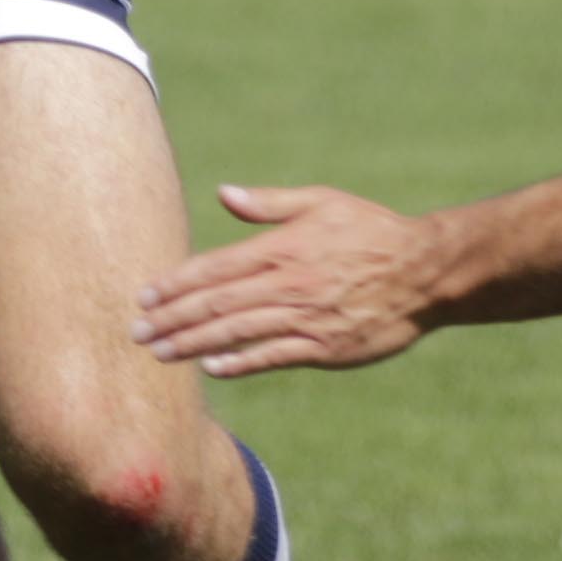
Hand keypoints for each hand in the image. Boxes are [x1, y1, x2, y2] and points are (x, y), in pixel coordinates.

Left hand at [127, 185, 437, 377]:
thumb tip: (222, 193)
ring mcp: (306, 319)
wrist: (425, 272)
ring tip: (159, 352)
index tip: (145, 295)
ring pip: (237, 332)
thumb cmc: (372, 231)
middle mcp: (288, 284)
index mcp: (283, 248)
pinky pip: (273, 357)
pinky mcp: (324, 349)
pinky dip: (240, 362)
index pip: (216, 267)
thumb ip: (269, 203)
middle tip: (136, 330)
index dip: (177, 283)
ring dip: (193, 343)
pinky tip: (211, 367)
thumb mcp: (322, 202)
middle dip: (172, 318)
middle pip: (217, 303)